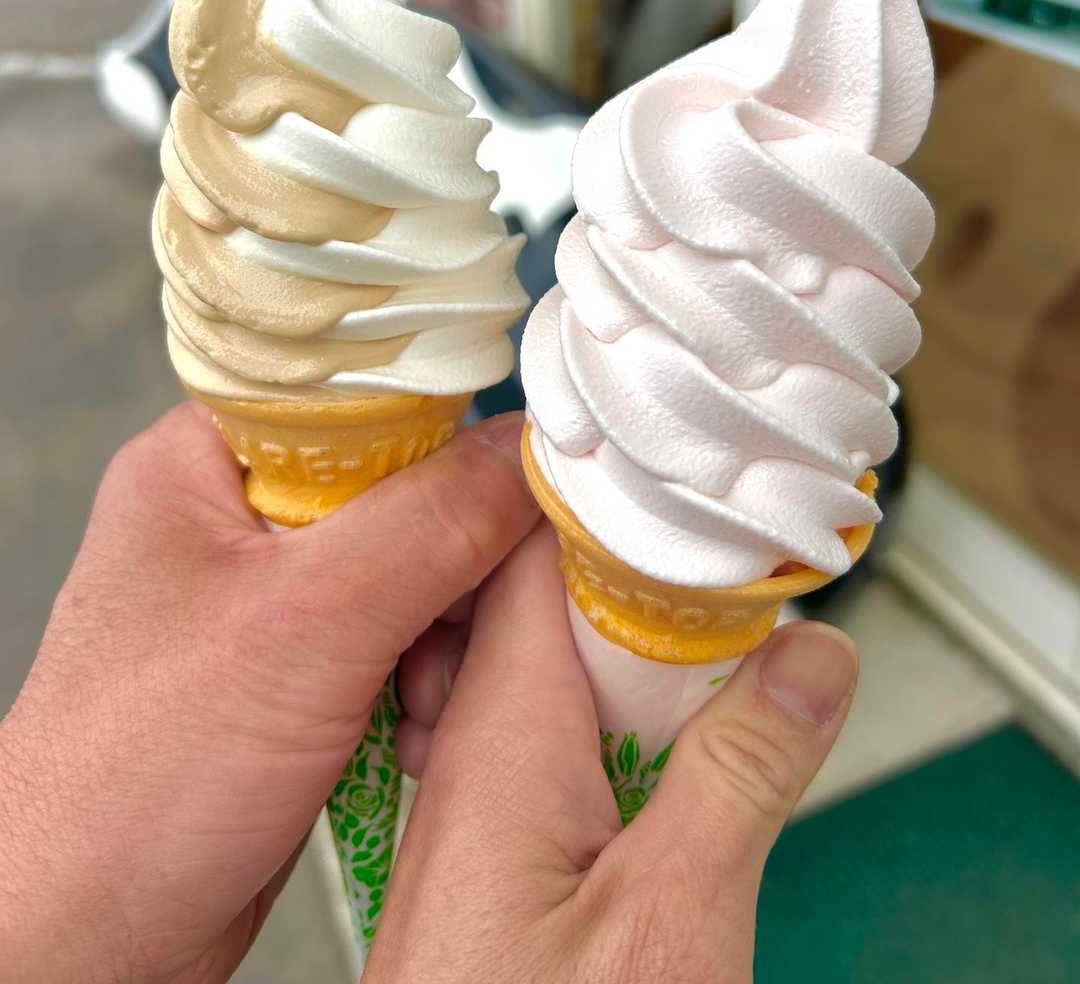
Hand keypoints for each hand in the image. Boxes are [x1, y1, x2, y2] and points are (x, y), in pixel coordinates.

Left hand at [0, 402, 534, 983]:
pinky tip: (420, 732)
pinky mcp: (296, 678)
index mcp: (205, 462)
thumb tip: (530, 455)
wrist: (82, 941)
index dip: (447, 425)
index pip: (357, 397)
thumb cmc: (134, 778)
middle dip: (455, 564)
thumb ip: (430, 524)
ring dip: (449, 636)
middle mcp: (236, 522)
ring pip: (411, 574)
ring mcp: (267, 605)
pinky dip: (429, 683)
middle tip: (468, 623)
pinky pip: (398, 644)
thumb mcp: (304, 623)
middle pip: (399, 489)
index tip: (517, 472)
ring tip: (432, 701)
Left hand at [373, 527, 857, 982]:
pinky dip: (614, 727)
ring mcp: (473, 802)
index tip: (688, 478)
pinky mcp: (488, 851)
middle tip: (730, 559)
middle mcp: (469, 750)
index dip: (611, 497)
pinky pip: (552, 745)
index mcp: (496, 728)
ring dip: (633, 659)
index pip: (534, 545)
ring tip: (716, 637)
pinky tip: (662, 740)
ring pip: (559, 677)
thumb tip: (809, 656)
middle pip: (553, 603)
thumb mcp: (664, 919)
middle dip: (642, 580)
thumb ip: (741, 774)